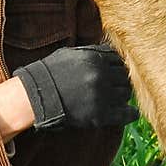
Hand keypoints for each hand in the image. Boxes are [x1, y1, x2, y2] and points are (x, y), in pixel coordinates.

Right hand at [14, 43, 136, 129]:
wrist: (35, 97)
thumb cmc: (50, 73)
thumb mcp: (70, 54)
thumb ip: (92, 51)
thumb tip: (110, 50)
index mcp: (94, 58)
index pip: (118, 60)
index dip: (116, 67)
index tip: (113, 72)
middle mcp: (100, 75)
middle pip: (124, 77)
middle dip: (120, 81)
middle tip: (114, 87)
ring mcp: (101, 96)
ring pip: (126, 94)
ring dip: (122, 96)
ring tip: (114, 98)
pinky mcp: (100, 115)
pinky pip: (126, 114)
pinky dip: (130, 113)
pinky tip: (130, 113)